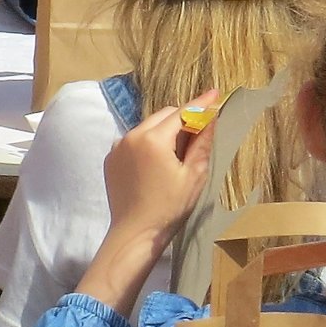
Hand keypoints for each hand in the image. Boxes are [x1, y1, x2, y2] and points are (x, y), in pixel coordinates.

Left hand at [102, 93, 219, 240]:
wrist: (135, 233)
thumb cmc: (170, 207)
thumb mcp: (193, 176)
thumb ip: (201, 142)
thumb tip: (210, 117)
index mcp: (153, 139)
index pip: (181, 112)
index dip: (200, 103)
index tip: (215, 93)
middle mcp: (131, 135)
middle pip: (163, 116)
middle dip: (182, 118)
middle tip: (200, 131)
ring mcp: (117, 146)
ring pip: (148, 127)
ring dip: (164, 131)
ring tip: (178, 153)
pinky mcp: (111, 158)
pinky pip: (134, 141)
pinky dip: (148, 143)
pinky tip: (157, 163)